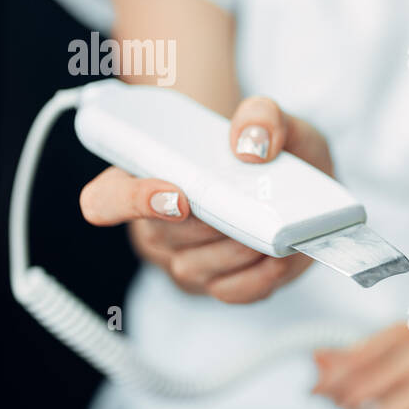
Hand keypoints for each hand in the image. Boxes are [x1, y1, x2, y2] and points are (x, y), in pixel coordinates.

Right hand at [78, 95, 334, 303]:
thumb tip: (250, 147)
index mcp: (145, 178)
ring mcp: (184, 262)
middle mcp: (156, 227)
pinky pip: (229, 293)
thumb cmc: (271, 152)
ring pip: (196, 267)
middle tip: (251, 207)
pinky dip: (259, 277)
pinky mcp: (218, 286)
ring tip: (272, 228)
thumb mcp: (271, 121)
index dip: (129, 202)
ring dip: (237, 250)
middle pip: (164, 236)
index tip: (177, 198)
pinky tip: (278, 257)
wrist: (304, 188)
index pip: (104, 199)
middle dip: (209, 223)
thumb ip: (260, 115)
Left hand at [312, 323, 408, 408]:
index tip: (315, 391)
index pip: (355, 360)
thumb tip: (315, 358)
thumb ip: (347, 355)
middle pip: (365, 390)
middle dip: (344, 403)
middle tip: (341, 406)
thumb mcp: (381, 346)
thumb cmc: (407, 356)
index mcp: (403, 333)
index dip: (330, 380)